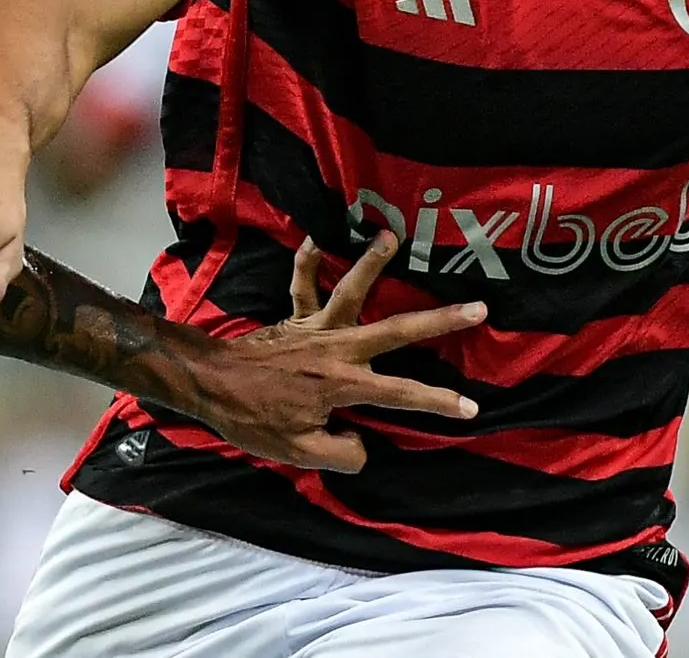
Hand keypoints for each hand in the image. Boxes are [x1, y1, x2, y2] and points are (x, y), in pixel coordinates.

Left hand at [181, 232, 486, 472]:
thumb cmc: (253, 419)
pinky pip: (302, 284)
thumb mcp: (299, 452)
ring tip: (392, 237)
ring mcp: (316, 328)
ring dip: (372, 263)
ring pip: (351, 289)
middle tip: (477, 306)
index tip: (472, 408)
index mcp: (343, 384)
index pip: (401, 395)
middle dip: (439, 321)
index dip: (438, 402)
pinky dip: (309, 261)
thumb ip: (341, 452)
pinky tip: (315, 236)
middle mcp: (337, 349)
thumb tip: (364, 442)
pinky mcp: (294, 319)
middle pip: (397, 331)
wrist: (211, 385)